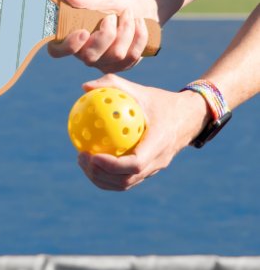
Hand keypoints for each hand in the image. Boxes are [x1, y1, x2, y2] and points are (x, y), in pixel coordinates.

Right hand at [48, 0, 157, 72]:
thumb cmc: (113, 4)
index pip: (57, 51)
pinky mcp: (122, 66)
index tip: (83, 32)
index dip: (68, 46)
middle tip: (112, 16)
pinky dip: (138, 35)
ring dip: (126, 30)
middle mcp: (84, 55)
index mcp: (71, 38)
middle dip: (106, 34)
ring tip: (128, 14)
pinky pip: (132, 56)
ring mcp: (103, 63)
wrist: (139, 8)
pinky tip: (139, 23)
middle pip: (90, 57)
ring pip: (116, 55)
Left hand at [76, 74, 210, 190]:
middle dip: (100, 174)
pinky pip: (126, 179)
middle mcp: (158, 161)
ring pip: (125, 184)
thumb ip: (113, 85)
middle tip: (81, 157)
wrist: (189, 117)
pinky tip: (91, 160)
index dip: (112, 165)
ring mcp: (154, 169)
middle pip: (126, 180)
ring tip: (82, 161)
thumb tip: (84, 87)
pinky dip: (107, 175)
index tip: (92, 155)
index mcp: (159, 143)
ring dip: (101, 178)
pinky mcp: (149, 171)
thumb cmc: (161, 101)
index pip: (135, 164)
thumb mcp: (140, 90)